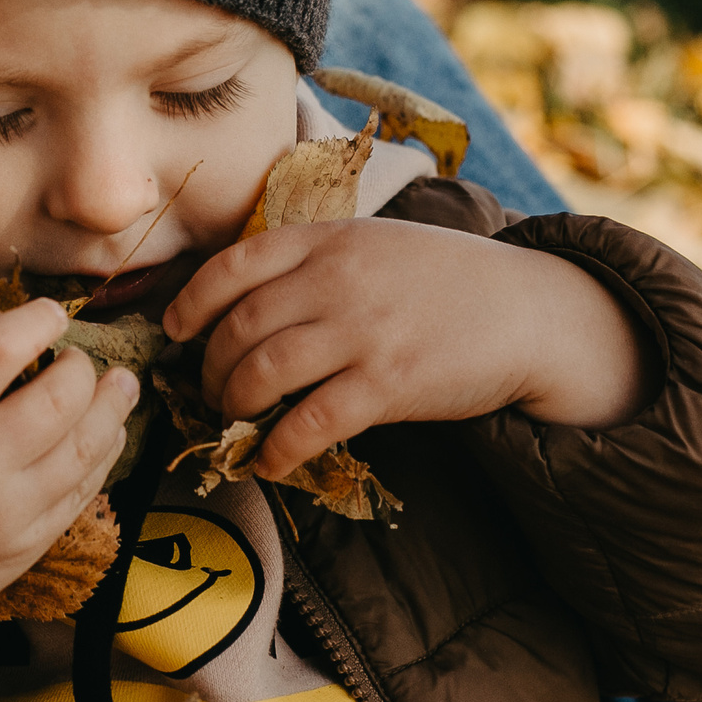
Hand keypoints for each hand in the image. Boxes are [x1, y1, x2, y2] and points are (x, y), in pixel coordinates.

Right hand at [0, 298, 139, 701]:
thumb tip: (3, 319)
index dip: (35, 320)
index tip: (49, 311)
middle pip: (61, 398)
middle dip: (80, 367)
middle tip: (78, 356)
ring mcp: (9, 514)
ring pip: (87, 446)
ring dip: (112, 407)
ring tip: (120, 383)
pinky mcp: (29, 546)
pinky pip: (84, 491)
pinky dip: (103, 455)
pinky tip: (107, 433)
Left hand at [162, 220, 661, 480]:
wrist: (527, 311)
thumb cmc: (446, 280)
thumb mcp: (374, 244)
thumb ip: (315, 262)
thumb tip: (246, 303)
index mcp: (329, 239)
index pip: (232, 264)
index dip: (191, 302)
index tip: (175, 330)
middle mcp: (336, 280)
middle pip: (238, 326)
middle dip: (210, 366)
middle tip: (210, 390)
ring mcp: (361, 332)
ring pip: (261, 372)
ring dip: (233, 405)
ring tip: (234, 420)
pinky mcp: (386, 384)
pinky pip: (309, 423)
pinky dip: (278, 449)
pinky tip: (271, 461)